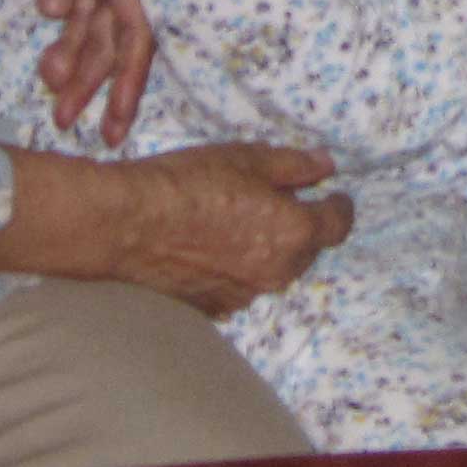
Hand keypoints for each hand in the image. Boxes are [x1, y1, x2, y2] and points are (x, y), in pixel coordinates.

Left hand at [0, 0, 152, 146]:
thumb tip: (52, 13)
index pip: (135, 36)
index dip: (127, 85)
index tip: (112, 128)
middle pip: (113, 42)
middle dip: (92, 86)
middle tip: (64, 124)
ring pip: (94, 29)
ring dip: (75, 64)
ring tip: (51, 101)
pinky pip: (81, 8)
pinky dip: (69, 35)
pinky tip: (53, 58)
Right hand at [8, 142, 352, 316]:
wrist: (128, 225)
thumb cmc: (188, 183)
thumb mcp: (247, 158)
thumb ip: (294, 165)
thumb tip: (325, 166)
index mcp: (294, 233)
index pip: (337, 224)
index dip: (338, 205)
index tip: (332, 194)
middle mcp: (277, 272)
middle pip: (306, 250)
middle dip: (299, 226)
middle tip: (275, 200)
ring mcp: (245, 295)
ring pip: (271, 270)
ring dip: (266, 249)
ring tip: (236, 221)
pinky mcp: (213, 307)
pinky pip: (239, 286)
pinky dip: (235, 268)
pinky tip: (210, 246)